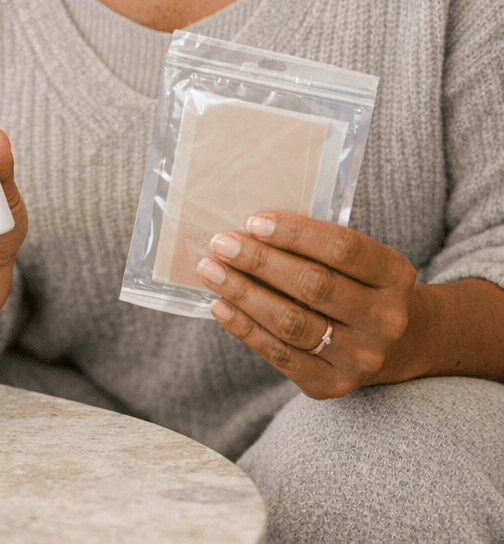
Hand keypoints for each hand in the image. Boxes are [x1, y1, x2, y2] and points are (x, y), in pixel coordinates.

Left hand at [197, 212, 417, 398]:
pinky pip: (280, 355)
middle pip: (314, 285)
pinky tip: (220, 306)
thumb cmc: (357, 285)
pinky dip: (244, 328)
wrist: (394, 345)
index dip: (296, 233)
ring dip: (244, 293)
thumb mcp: (356, 260)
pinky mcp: (333, 384)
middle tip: (221, 244)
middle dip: (260, 262)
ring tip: (211, 271)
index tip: (253, 221)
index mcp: (395, 275)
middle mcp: (385, 319)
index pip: (343, 249)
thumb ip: (314, 245)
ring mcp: (362, 357)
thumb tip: (247, 230)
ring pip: (292, 323)